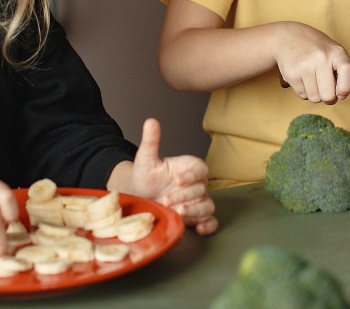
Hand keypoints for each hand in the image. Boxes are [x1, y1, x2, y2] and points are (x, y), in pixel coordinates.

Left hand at [120, 119, 217, 234]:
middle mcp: (196, 185)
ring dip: (194, 211)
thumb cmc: (145, 176)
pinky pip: (210, 222)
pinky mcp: (195, 217)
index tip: (176, 179)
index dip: (191, 175)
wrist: (139, 197)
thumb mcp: (146, 158)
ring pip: (207, 206)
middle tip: (164, 200)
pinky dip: (208, 226)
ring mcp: (197, 202)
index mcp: (189, 167)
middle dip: (184, 196)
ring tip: (177, 213)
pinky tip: (198, 229)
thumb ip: (151, 141)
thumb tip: (150, 121)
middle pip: (201, 190)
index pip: (201, 169)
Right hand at [273, 22, 349, 103]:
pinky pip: (302, 95)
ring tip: (312, 80)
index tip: (341, 94)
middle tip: (326, 90)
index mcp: (336, 52)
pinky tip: (302, 78)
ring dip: (315, 94)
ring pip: (315, 98)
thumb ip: (344, 71)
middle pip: (328, 95)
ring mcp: (305, 66)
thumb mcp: (333, 52)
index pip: (347, 72)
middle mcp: (322, 58)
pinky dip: (304, 91)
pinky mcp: (292, 74)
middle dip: (328, 98)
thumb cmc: (315, 47)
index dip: (345, 88)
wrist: (287, 36)